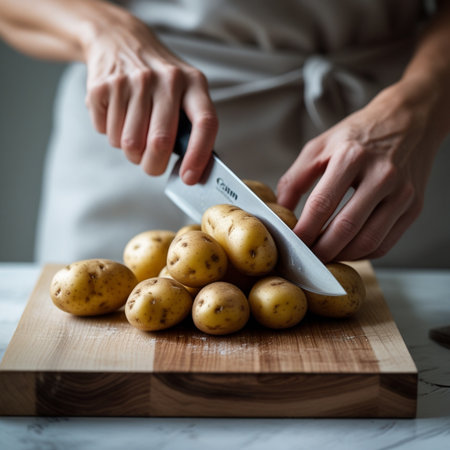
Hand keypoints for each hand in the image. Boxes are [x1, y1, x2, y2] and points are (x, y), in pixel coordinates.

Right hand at [82, 6, 217, 183]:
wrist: (118, 39)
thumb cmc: (159, 77)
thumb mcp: (185, 90)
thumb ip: (191, 126)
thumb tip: (192, 170)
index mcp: (193, 82)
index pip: (204, 123)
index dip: (198, 156)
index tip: (188, 178)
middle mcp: (165, 79)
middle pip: (160, 142)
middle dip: (154, 165)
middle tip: (151, 165)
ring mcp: (132, 80)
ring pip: (128, 144)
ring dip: (130, 150)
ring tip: (134, 130)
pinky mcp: (103, 86)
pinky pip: (106, 132)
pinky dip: (111, 134)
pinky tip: (118, 115)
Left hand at [277, 80, 441, 261]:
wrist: (408, 121)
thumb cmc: (358, 136)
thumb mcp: (319, 147)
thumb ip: (295, 180)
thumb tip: (280, 212)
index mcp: (352, 156)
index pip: (322, 204)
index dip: (304, 230)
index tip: (292, 244)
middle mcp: (381, 175)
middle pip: (346, 227)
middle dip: (321, 250)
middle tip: (306, 258)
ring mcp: (402, 193)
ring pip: (368, 241)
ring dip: (341, 256)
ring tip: (324, 256)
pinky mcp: (413, 207)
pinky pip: (386, 243)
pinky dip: (362, 254)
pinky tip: (347, 250)